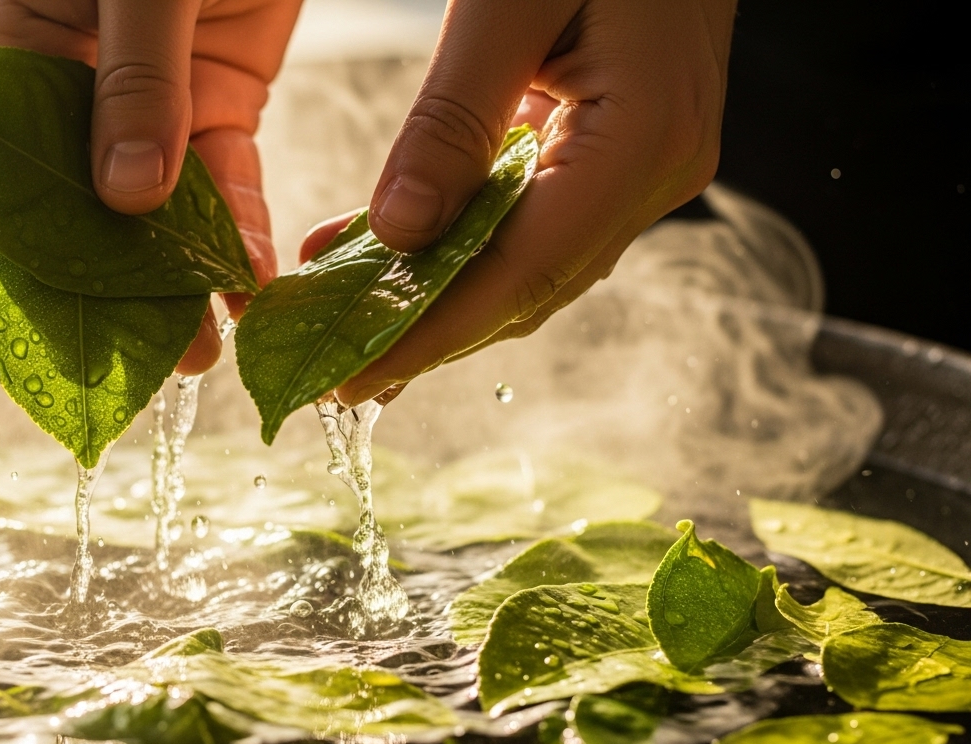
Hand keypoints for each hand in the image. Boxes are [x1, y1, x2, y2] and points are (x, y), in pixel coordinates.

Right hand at [0, 0, 302, 373]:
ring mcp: (150, 98)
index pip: (6, 175)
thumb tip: (129, 193)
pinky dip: (239, 231)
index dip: (34, 259)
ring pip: (162, 206)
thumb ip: (136, 77)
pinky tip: (250, 282)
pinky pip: (227, 177)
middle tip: (159, 359)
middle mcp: (73, 85)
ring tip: (207, 347)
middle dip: (123, 290)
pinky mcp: (217, 95)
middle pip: (85, 207)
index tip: (68, 334)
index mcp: (15, 48)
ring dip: (187, 276)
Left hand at [300, 0, 736, 404]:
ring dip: (444, 295)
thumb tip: (397, 232)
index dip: (431, 332)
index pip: (522, 271)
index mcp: (642, 139)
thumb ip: (453, 118)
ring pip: (535, 261)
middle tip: (338, 368)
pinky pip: (540, 217)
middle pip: (531, 285)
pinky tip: (405, 249)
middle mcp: (657, 170)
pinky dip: (468, 244)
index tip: (352, 375)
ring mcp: (648, 161)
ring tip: (354, 315)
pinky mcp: (626, 143)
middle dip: (430, 332)